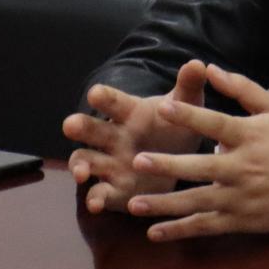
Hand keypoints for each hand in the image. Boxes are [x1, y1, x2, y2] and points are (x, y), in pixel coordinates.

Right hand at [62, 59, 209, 215]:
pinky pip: (100, 193)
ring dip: (80, 166)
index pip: (114, 101)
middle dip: (80, 126)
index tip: (96, 93)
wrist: (177, 158)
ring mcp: (110, 163)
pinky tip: (96, 204)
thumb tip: (198, 63)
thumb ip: (188, 86)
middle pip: (91, 129)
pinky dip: (96, 198)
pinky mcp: (114, 189)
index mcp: (129, 112)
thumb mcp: (185, 106)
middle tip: (71, 124)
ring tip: (81, 174)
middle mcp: (113, 136)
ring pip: (86, 160)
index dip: (104, 97)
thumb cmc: (175, 125)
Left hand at [123, 63, 268, 240]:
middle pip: (200, 167)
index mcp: (248, 136)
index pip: (215, 124)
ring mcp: (239, 197)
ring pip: (197, 201)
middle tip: (138, 160)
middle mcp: (241, 167)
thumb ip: (242, 88)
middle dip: (169, 165)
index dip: (189, 116)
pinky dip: (180, 230)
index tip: (163, 107)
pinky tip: (155, 232)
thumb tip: (210, 68)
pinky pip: (205, 226)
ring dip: (164, 203)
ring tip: (133, 203)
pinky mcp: (239, 220)